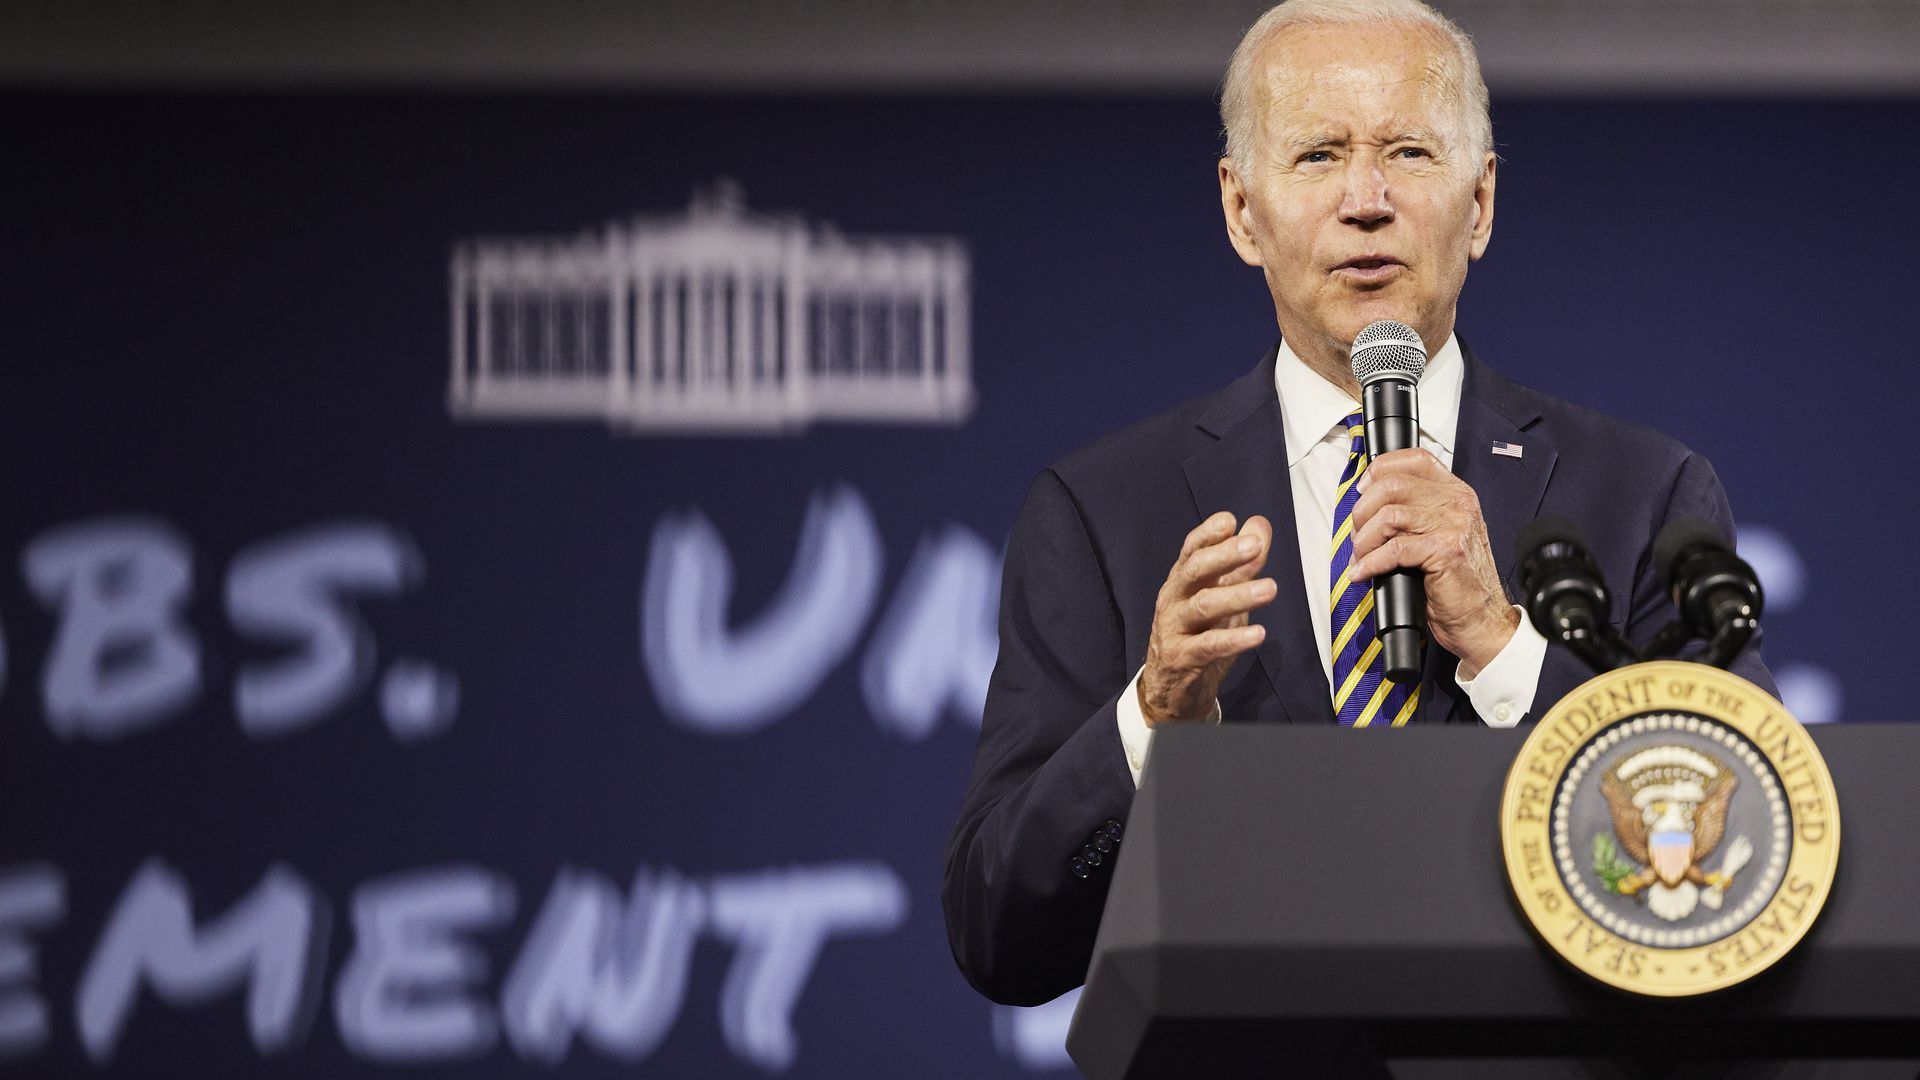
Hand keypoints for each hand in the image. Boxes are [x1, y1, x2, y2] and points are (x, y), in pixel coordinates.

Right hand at [1138, 512, 1274, 725]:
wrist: (1170, 686)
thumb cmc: (1198, 632)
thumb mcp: (1221, 595)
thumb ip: (1242, 563)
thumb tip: (1259, 524)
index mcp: (1183, 579)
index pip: (1191, 550)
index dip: (1208, 534)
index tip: (1230, 520)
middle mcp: (1174, 598)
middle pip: (1195, 571)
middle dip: (1224, 556)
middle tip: (1254, 546)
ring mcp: (1174, 628)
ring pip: (1204, 606)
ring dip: (1238, 596)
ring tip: (1270, 588)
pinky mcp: (1181, 657)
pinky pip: (1209, 646)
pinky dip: (1234, 640)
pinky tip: (1259, 634)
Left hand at [1347, 449, 1517, 672]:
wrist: (1482, 620)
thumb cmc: (1456, 582)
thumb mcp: (1438, 535)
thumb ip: (1415, 512)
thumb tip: (1367, 503)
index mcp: (1456, 494)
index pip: (1415, 459)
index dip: (1380, 470)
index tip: (1362, 491)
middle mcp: (1458, 503)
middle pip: (1392, 485)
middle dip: (1362, 512)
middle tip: (1358, 537)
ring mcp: (1454, 525)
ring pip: (1389, 515)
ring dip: (1364, 540)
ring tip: (1362, 557)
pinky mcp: (1445, 550)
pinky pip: (1394, 548)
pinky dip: (1371, 562)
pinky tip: (1364, 573)